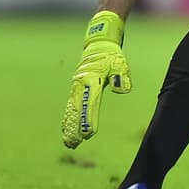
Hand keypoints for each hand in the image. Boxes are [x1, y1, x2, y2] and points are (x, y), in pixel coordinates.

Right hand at [62, 11, 130, 148]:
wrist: (98, 45)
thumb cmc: (112, 56)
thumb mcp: (120, 63)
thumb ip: (121, 76)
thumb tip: (122, 90)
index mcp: (92, 80)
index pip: (91, 104)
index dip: (89, 120)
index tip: (89, 134)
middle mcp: (81, 85)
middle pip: (77, 110)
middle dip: (75, 128)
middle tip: (74, 144)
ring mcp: (76, 87)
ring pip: (71, 110)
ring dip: (69, 126)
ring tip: (68, 141)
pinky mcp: (75, 88)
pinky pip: (70, 105)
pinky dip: (68, 117)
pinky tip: (65, 128)